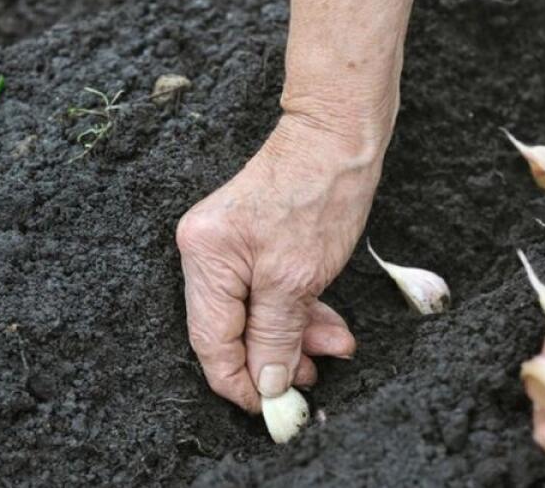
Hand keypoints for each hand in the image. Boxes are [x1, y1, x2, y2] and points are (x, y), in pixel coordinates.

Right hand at [176, 115, 385, 411]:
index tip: (272, 409)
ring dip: (295, 336)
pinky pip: (267, 290)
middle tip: (313, 381)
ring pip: (255, 313)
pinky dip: (297, 310)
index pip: (211, 342)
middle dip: (275, 358)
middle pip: (232, 330)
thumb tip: (267, 383)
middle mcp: (205, 252)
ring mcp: (228, 245)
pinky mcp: (252, 241)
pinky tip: (327, 325)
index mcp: (205, 258)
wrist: (339, 135)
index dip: (240, 383)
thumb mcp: (298, 278)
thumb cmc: (319, 192)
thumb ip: (276, 335)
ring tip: (334, 348)